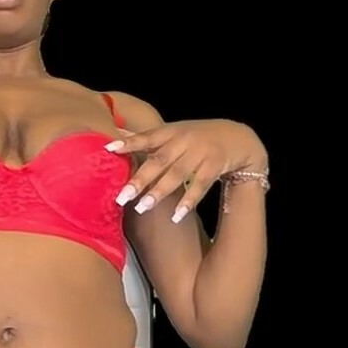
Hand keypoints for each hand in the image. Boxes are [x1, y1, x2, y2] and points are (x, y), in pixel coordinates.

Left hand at [105, 119, 266, 222]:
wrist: (239, 137)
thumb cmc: (198, 136)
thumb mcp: (174, 131)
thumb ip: (148, 137)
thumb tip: (117, 135)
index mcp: (171, 132)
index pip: (147, 137)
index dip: (129, 143)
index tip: (108, 150)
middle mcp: (184, 141)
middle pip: (159, 160)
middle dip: (140, 178)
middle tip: (121, 196)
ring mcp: (201, 153)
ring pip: (178, 174)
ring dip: (160, 191)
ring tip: (142, 207)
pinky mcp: (215, 166)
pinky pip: (200, 186)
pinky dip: (188, 201)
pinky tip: (176, 215)